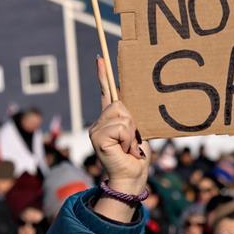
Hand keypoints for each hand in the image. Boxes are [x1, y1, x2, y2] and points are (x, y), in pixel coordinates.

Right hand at [88, 57, 149, 219]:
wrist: (132, 176)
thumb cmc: (137, 155)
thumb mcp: (136, 130)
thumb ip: (130, 115)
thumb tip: (126, 101)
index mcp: (110, 118)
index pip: (106, 92)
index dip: (103, 75)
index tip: (101, 57)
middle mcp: (99, 121)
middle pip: (120, 103)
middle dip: (132, 121)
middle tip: (132, 140)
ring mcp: (96, 129)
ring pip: (122, 115)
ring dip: (131, 131)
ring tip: (128, 146)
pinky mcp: (97, 136)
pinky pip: (120, 126)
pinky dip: (127, 138)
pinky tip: (124, 149)